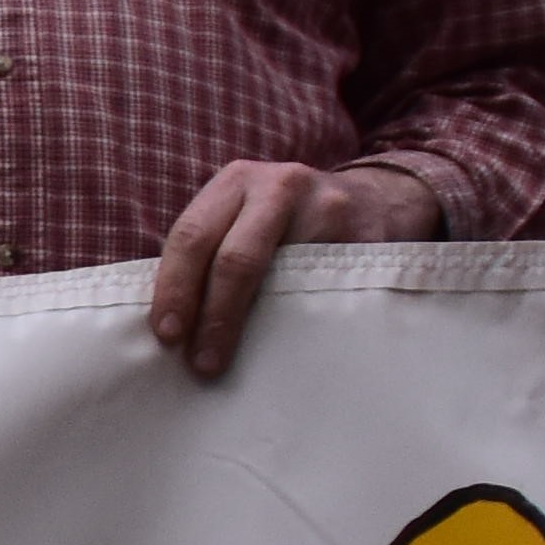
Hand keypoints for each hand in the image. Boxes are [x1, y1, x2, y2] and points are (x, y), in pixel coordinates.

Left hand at [146, 158, 437, 381]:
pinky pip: (325, 288)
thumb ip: (211, 252)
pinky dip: (300, 323)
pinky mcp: (365, 238)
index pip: (191, 235)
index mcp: (236, 182)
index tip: (166, 336)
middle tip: (199, 362)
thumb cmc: (292, 222)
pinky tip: (286, 351)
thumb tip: (169, 325)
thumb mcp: (247, 215)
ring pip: (281, 275)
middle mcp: (278, 186)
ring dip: (253, 326)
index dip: (174, 288)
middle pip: (233, 256)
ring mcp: (326, 208)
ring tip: (234, 362)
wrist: (378, 201)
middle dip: (211, 314)